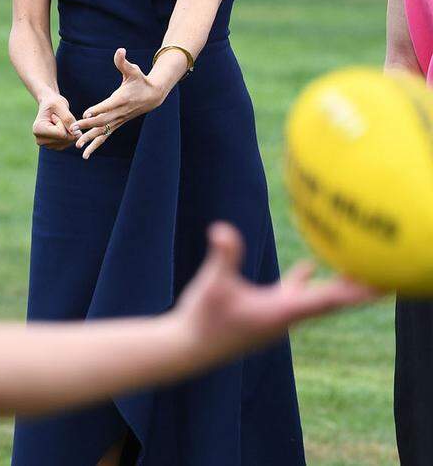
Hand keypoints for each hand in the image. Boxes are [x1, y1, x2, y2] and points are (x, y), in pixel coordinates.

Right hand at [32, 93, 77, 149]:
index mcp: (38, 130)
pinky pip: (70, 142)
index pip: (61, 133)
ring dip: (69, 129)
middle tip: (58, 118)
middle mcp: (40, 140)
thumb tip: (77, 135)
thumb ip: (68, 120)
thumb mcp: (60, 106)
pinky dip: (70, 133)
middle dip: (67, 126)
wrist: (50, 105)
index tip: (55, 115)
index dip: (64, 122)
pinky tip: (62, 127)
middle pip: (66, 138)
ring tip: (59, 122)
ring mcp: (47, 145)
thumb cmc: (53, 103)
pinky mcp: (55, 146)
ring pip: (69, 141)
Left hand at [70, 48, 164, 158]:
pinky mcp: (116, 124)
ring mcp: (118, 120)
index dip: (97, 110)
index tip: (86, 114)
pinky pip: (105, 136)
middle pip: (102, 121)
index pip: (108, 106)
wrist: (153, 96)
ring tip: (77, 147)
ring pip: (102, 132)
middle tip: (73, 130)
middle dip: (87, 126)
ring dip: (89, 140)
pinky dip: (95, 145)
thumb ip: (124, 62)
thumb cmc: (141, 80)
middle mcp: (119, 112)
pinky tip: (85, 153)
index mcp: (121, 99)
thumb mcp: (133, 69)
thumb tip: (120, 50)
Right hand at [173, 223, 375, 366]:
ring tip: (359, 272)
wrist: (190, 349)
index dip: (356, 291)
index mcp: (280, 311)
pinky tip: (310, 266)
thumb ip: (222, 256)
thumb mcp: (212, 284)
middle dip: (359, 288)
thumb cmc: (201, 318)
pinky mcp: (265, 314)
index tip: (383, 284)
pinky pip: (295, 296)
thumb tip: (221, 230)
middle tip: (389, 275)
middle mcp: (286, 316)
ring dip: (338, 286)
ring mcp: (277, 317)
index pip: (328, 299)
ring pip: (317, 299)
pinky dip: (306, 282)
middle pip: (333, 301)